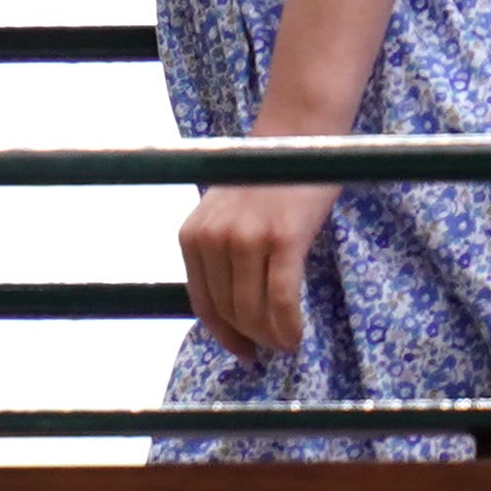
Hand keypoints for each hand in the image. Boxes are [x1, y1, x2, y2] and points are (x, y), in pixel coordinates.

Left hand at [178, 176, 341, 362]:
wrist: (298, 138)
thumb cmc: (265, 181)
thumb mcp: (225, 215)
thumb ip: (219, 255)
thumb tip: (232, 317)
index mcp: (192, 234)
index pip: (202, 303)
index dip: (223, 335)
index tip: (243, 352)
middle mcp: (214, 236)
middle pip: (229, 310)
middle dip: (253, 338)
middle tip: (273, 348)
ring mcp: (247, 236)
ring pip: (254, 311)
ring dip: (272, 336)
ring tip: (287, 342)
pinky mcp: (283, 238)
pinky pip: (282, 300)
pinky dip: (289, 326)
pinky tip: (297, 335)